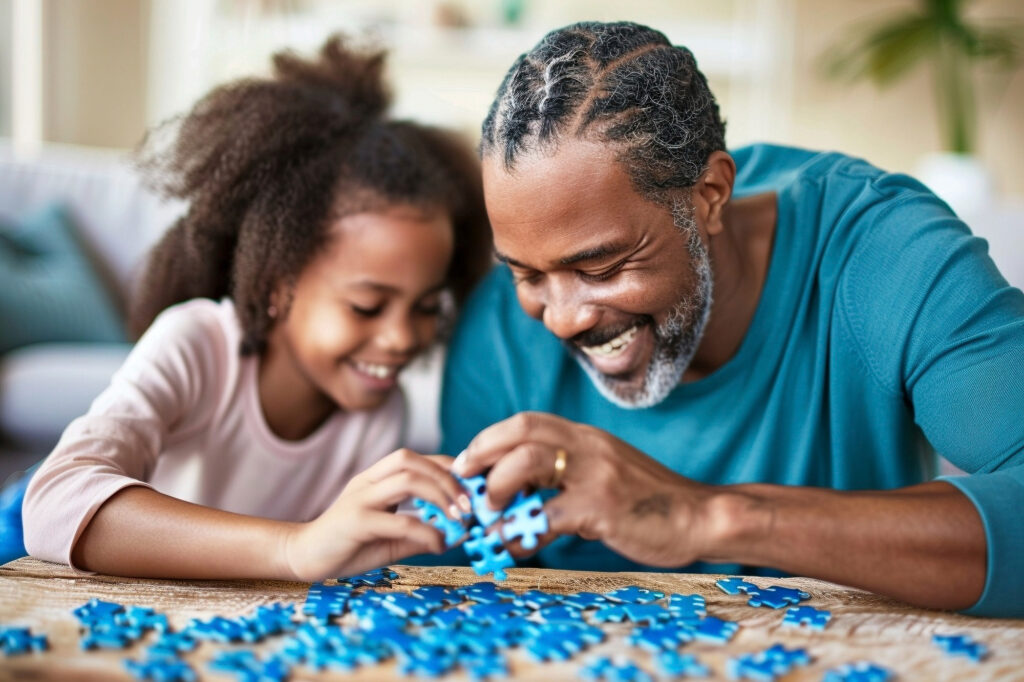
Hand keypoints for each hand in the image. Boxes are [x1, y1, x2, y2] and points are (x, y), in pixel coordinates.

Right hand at [284, 449, 470, 581]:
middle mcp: (369, 481)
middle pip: (411, 460)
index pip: (417, 459)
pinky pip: (397, 521)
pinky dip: (425, 531)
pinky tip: (438, 544)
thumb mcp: (394, 538)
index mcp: (377, 479)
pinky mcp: (355, 522)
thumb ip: (423, 532)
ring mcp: (360, 499)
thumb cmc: (349, 546)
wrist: (303, 557)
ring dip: (440, 496)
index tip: (470, 488)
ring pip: (406, 480)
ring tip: (458, 518)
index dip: (447, 467)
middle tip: (468, 504)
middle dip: (446, 477)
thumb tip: (460, 533)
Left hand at [452, 412, 716, 566]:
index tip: (470, 461)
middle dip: (483, 451)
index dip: (491, 439)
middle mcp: (588, 446)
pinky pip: (546, 515)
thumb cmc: (651, 503)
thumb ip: (569, 478)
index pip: (528, 422)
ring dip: (499, 485)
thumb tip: (525, 497)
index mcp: (587, 438)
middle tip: (464, 478)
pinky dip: (520, 531)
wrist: (700, 517)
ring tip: (491, 511)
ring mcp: (595, 474)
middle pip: (522, 429)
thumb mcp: (607, 476)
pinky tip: (511, 546)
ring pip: (528, 461)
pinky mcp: (601, 506)